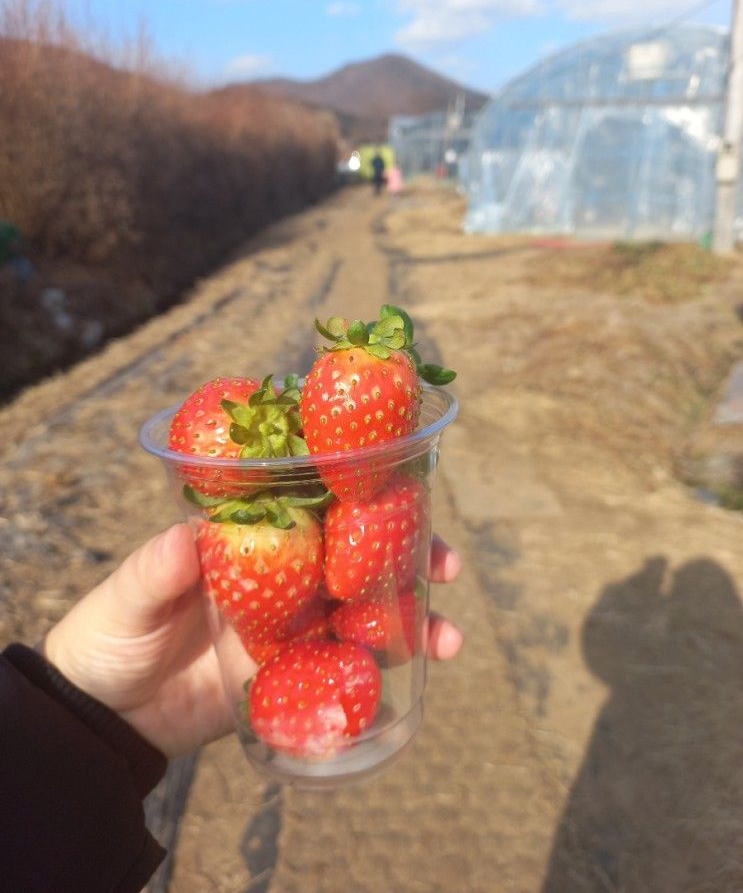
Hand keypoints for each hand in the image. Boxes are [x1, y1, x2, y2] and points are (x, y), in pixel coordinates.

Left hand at [44, 525, 463, 757]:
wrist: (101, 716)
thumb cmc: (108, 635)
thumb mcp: (128, 597)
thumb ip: (155, 570)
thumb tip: (188, 538)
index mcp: (249, 544)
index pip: (314, 510)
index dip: (360, 499)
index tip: (408, 494)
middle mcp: (279, 581)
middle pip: (354, 558)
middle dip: (407, 556)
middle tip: (449, 566)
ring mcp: (290, 631)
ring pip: (361, 616)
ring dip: (411, 622)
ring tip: (448, 639)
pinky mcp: (291, 682)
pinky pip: (343, 676)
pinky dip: (379, 678)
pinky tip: (414, 681)